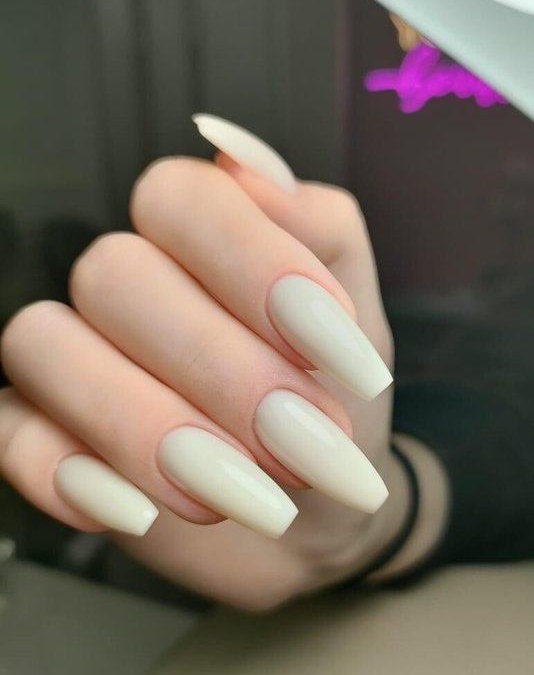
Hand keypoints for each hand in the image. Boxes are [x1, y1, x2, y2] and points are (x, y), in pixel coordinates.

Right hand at [0, 119, 415, 609]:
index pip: (178, 197)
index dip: (251, 262)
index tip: (331, 343)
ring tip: (246, 494)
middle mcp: (125, 288)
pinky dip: (68, 476)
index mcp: (197, 242)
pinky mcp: (43, 438)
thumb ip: (323, 233)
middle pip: (115, 276)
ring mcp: (74, 361)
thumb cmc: (335, 410)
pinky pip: (13, 435)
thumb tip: (242, 158)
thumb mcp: (358, 326)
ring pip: (46, 346)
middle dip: (220, 368)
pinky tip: (143, 514)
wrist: (323, 515)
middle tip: (304, 441)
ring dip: (146, 427)